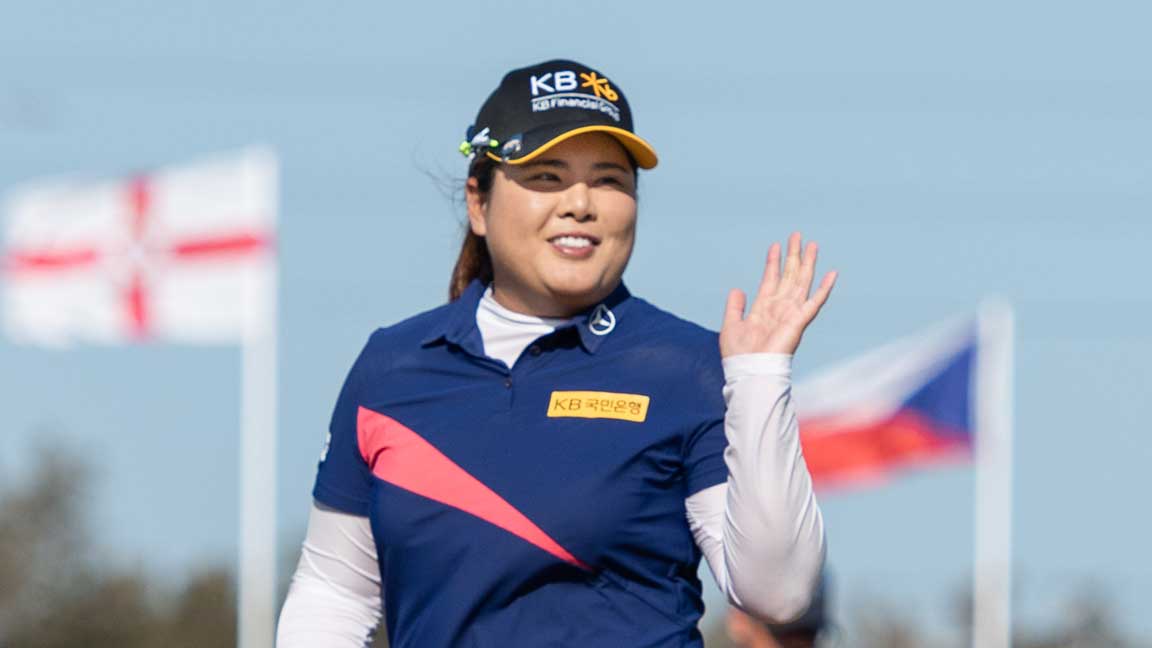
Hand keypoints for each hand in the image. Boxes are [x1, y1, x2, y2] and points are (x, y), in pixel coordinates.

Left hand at [720, 232, 836, 357]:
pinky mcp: (799, 321)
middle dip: (793, 256)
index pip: (771, 279)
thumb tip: (737, 289)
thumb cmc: (739, 355)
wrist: (749, 371)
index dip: (773, 262)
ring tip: (812, 245)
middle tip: (797, 236)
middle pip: (789, 276)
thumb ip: (735, 306)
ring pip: (802, 282)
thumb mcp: (731, 325)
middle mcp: (779, 308)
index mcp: (763, 308)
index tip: (776, 245)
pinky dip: (824, 288)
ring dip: (807, 263)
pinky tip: (832, 273)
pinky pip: (815, 302)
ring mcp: (790, 313)